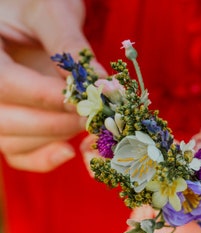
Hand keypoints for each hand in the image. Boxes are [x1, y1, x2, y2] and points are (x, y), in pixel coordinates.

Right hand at [0, 0, 105, 171]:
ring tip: (85, 122)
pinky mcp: (14, 123)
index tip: (85, 100)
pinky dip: (43, 159)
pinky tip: (68, 152)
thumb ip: (70, 46)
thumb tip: (101, 85)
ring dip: (55, 138)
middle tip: (91, 114)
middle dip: (55, 122)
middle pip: (5, 120)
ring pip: (14, 141)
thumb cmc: (32, 1)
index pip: (4, 84)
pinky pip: (21, 153)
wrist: (27, 12)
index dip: (46, 97)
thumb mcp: (49, 11)